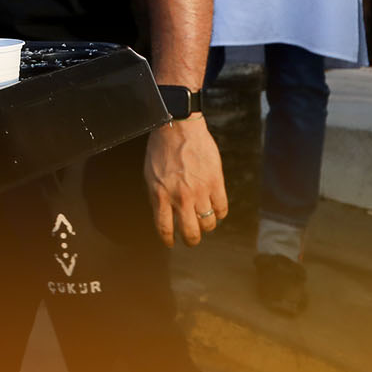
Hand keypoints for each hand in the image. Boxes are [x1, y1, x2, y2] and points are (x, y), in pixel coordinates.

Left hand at [144, 116, 227, 246]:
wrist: (179, 127)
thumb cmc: (161, 149)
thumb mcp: (149, 175)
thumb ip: (155, 196)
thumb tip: (162, 215)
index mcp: (160, 196)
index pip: (165, 228)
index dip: (169, 240)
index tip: (172, 243)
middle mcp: (180, 198)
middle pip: (190, 232)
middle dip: (191, 240)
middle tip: (192, 239)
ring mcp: (200, 191)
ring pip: (208, 223)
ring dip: (206, 226)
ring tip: (204, 222)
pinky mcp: (216, 183)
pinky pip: (222, 208)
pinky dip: (220, 214)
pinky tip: (216, 211)